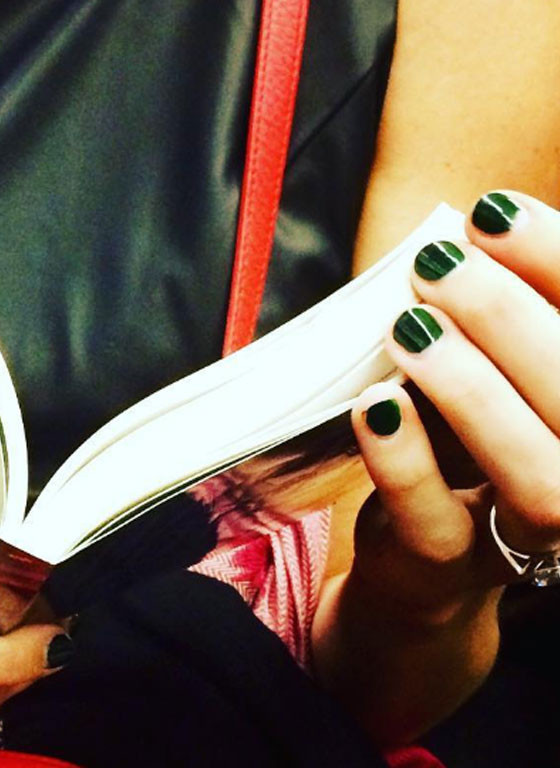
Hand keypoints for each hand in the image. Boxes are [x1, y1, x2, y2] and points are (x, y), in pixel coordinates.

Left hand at [351, 190, 559, 612]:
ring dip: (475, 391)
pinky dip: (407, 461)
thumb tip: (487, 221)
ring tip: (410, 328)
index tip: (494, 212)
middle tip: (439, 264)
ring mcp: (532, 535)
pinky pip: (438, 523)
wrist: (427, 555)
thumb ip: (508, 315)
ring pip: (539, 477)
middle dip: (512, 320)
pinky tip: (376, 404)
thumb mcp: (497, 372)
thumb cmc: (468, 440)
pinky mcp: (451, 567)